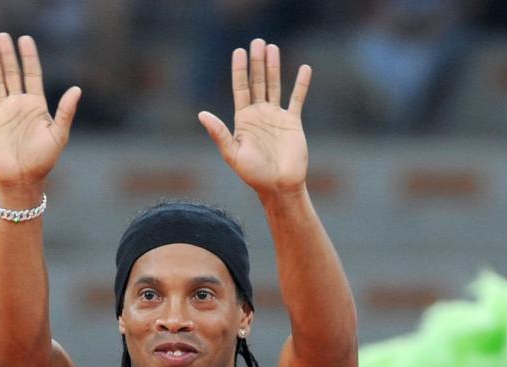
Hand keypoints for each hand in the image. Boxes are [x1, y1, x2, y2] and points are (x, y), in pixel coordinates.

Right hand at [0, 33, 80, 193]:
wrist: (22, 179)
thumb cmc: (44, 160)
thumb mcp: (58, 135)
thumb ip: (65, 112)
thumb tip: (77, 89)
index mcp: (37, 106)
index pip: (33, 75)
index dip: (29, 57)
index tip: (25, 39)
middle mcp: (20, 105)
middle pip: (13, 73)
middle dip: (8, 55)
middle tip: (2, 36)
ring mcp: (4, 113)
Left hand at [198, 39, 310, 196]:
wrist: (279, 186)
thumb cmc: (253, 174)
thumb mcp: (232, 154)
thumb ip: (219, 133)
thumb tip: (202, 114)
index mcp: (243, 120)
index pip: (240, 88)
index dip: (239, 69)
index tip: (239, 51)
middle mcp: (259, 114)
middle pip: (257, 82)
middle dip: (257, 62)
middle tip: (257, 41)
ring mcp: (276, 116)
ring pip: (274, 85)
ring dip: (274, 67)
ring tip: (272, 47)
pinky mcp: (293, 122)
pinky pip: (297, 98)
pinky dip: (301, 84)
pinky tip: (304, 68)